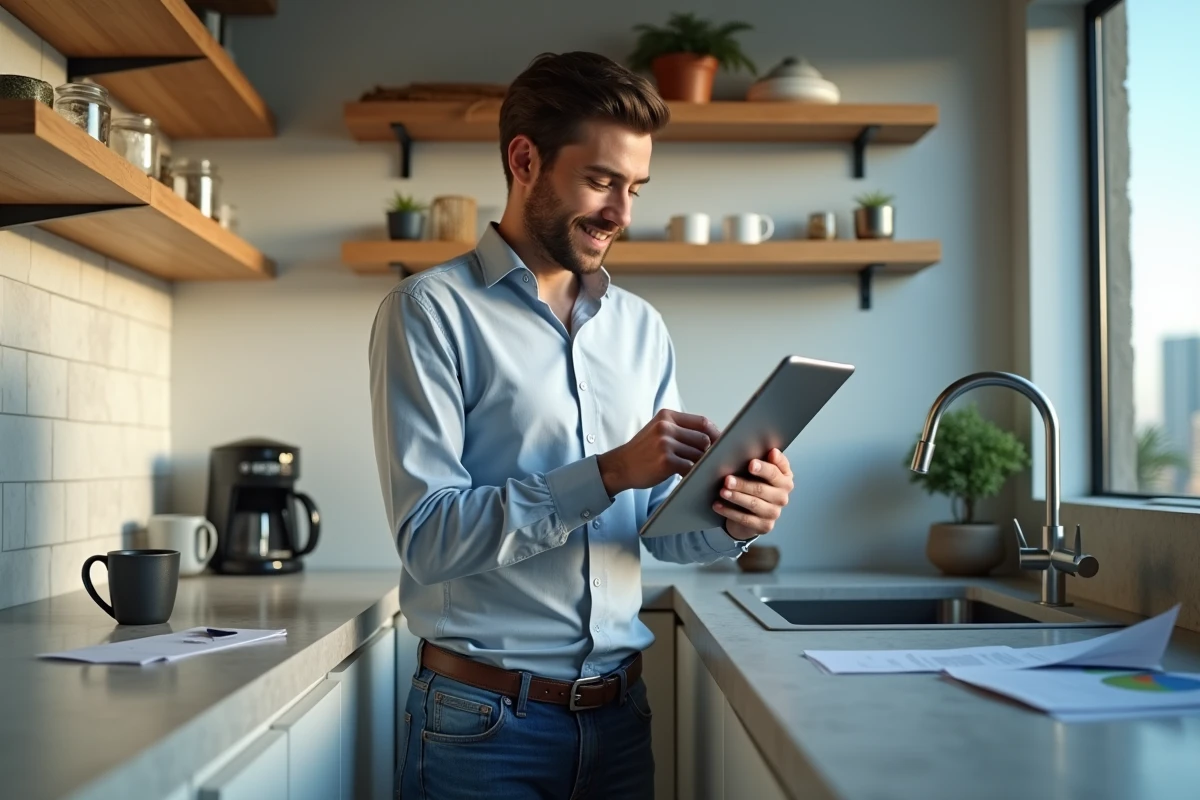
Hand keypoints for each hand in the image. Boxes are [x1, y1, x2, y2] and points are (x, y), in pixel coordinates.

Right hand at [597, 409, 720, 495]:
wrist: (620, 466)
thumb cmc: (643, 452)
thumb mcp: (658, 431)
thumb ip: (681, 430)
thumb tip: (712, 437)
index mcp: (667, 416)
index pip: (702, 422)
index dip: (715, 434)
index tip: (721, 444)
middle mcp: (666, 427)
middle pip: (703, 438)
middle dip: (710, 452)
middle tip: (711, 462)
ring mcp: (665, 443)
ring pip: (699, 454)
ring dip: (701, 464)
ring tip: (699, 470)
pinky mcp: (666, 461)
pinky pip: (690, 468)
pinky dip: (693, 474)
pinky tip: (688, 477)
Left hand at [713, 448, 793, 539]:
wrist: (751, 511)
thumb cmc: (753, 483)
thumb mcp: (757, 470)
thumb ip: (758, 459)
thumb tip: (757, 449)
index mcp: (784, 478)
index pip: (777, 470)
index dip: (764, 467)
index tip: (751, 463)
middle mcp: (782, 495)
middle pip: (762, 488)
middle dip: (743, 483)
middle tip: (727, 479)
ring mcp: (774, 512)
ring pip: (754, 504)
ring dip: (736, 497)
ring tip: (722, 491)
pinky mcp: (765, 526)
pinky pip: (746, 519)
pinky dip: (729, 512)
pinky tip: (718, 505)